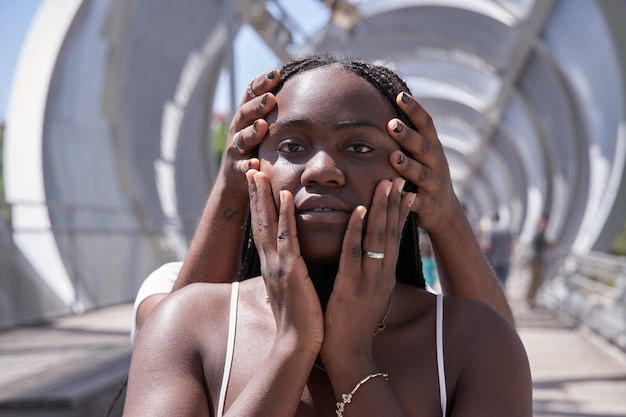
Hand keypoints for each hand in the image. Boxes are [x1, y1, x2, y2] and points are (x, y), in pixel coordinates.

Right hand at [221, 71, 280, 198]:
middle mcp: (238, 129)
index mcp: (246, 115)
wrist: (237, 177)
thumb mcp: (263, 125)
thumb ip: (273, 107)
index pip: (251, 94)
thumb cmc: (256, 146)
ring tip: (262, 126)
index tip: (277, 73)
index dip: (262, 83)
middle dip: (257, 105)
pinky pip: (241, 167)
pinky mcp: (236, 169)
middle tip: (270, 99)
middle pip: (245, 113)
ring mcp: (236, 149)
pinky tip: (255, 164)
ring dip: (252, 132)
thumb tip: (299, 82)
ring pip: (242, 138)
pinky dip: (247, 165)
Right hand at [246, 169, 323, 351]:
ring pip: (268, 225)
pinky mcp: (290, 272)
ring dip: (263, 198)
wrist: (298, 344)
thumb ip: (292, 271)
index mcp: (272, 266)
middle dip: (255, 195)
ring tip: (260, 173)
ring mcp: (278, 266)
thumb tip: (296, 261)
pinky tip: (285, 197)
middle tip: (252, 169)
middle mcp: (270, 262)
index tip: (257, 184)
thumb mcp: (292, 289)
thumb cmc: (300, 318)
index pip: (263, 229)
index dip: (258, 206)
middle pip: (259, 222)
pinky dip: (284, 216)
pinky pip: (287, 239)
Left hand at [321, 177, 414, 368]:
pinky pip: (354, 253)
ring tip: (385, 183)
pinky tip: (359, 209)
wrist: (348, 355)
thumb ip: (368, 273)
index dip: (400, 213)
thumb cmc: (353, 324)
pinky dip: (357, 230)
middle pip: (391, 232)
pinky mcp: (350, 287)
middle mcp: (383, 275)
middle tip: (398, 176)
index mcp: (386, 276)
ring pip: (377, 238)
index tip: (404, 190)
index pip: (396, 238)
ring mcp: (369, 280)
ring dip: (381, 208)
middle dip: (395, 203)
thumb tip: (367, 256)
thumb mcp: (368, 295)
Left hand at [387, 92, 464, 235]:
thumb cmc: (425, 174)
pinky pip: (418, 202)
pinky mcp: (429, 205)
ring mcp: (435, 185)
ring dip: (408, 166)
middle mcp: (437, 163)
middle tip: (391, 124)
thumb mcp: (422, 154)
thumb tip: (389, 105)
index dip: (415, 110)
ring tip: (393, 158)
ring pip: (421, 174)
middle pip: (423, 147)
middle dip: (408, 135)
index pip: (426, 124)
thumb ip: (409, 135)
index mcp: (433, 147)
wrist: (444, 211)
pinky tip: (400, 196)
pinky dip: (410, 200)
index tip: (400, 95)